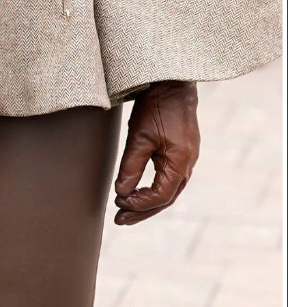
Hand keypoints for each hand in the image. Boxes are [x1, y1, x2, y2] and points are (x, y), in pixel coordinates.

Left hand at [113, 81, 199, 225]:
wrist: (172, 85)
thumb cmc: (155, 108)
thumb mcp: (139, 136)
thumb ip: (131, 166)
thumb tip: (121, 193)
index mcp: (180, 163)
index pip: (160, 196)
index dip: (139, 204)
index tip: (118, 205)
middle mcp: (188, 165)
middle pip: (166, 198)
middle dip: (142, 211)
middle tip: (119, 221)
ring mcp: (187, 159)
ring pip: (169, 191)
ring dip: (147, 203)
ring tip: (125, 211)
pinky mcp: (182, 153)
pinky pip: (170, 179)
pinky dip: (154, 190)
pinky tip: (139, 192)